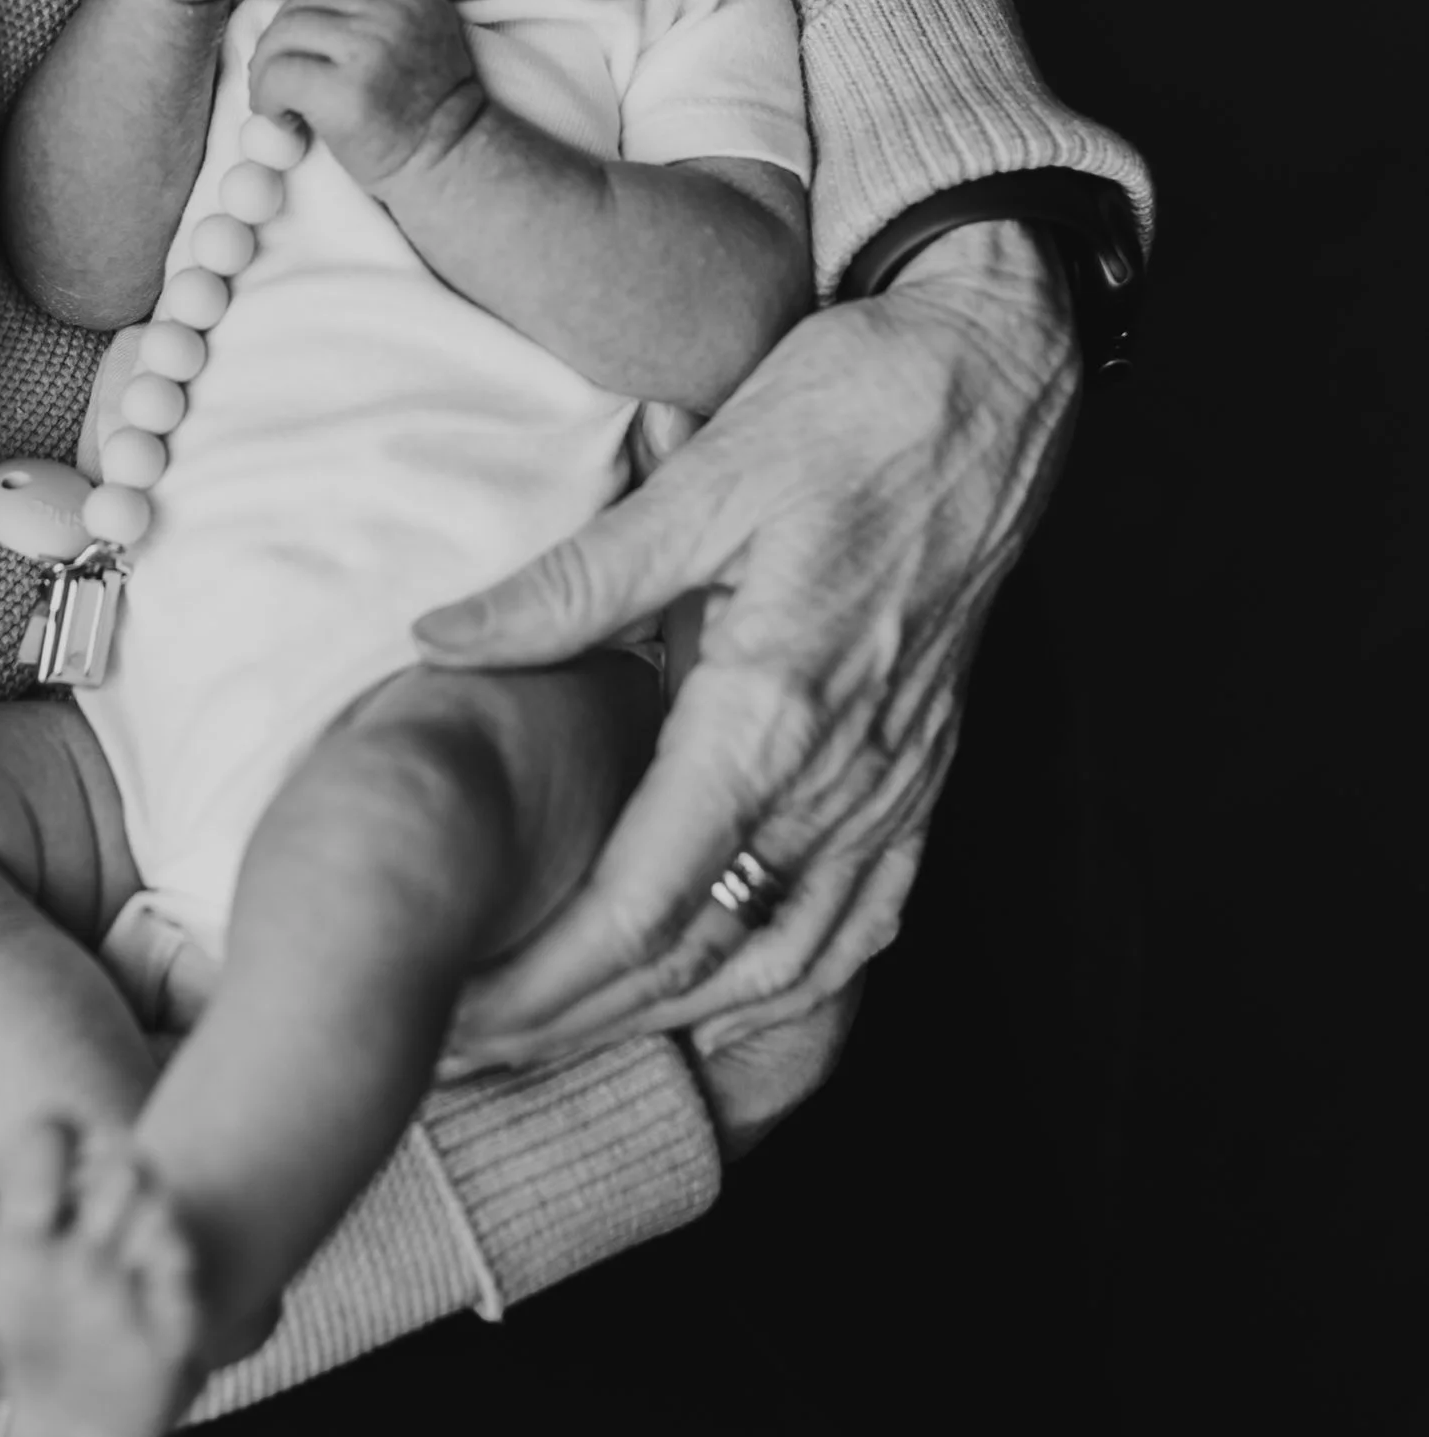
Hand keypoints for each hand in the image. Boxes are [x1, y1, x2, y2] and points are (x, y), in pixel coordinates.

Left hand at [246, 0, 481, 190]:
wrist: (447, 157)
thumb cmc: (424, 104)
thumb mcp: (421, 31)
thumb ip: (378, 4)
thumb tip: (302, 3)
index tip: (309, 23)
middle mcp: (392, 11)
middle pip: (303, 0)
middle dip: (283, 38)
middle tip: (284, 75)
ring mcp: (368, 48)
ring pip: (282, 34)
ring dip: (267, 68)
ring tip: (279, 97)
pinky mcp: (344, 91)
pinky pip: (277, 74)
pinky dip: (265, 96)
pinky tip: (281, 116)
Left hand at [422, 222, 1081, 1077]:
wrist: (998, 380)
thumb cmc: (853, 412)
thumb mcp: (700, 483)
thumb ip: (569, 585)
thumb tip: (437, 640)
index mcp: (775, 716)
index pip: (644, 907)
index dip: (542, 982)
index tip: (456, 1017)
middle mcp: (845, 780)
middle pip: (700, 963)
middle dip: (578, 1024)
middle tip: (467, 1056)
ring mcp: (896, 789)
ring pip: (782, 964)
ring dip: (670, 1023)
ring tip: (563, 1045)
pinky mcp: (922, 775)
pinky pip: (857, 926)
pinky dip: (782, 989)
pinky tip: (722, 1004)